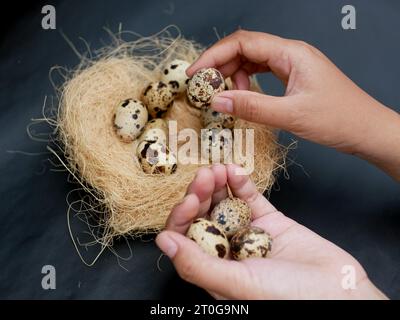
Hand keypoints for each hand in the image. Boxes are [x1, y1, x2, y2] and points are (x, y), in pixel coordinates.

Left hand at [156, 164, 386, 298]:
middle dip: (200, 193)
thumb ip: (198, 265)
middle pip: (203, 216)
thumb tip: (163, 242)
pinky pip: (250, 198)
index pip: (185, 238)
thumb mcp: (239, 284)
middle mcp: (227, 250)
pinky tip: (235, 171)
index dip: (182, 217)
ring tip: (219, 169)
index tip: (189, 200)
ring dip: (218, 184)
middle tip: (205, 176)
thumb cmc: (291, 299)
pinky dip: (241, 183)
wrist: (341, 292)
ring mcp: (248, 233)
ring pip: (224, 203)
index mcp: (214, 269)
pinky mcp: (269, 221)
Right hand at [187, 30, 399, 179]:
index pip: (243, 43)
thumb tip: (217, 100)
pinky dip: (247, 81)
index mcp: (292, 53)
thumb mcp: (291, 115)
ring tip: (222, 94)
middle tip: (203, 87)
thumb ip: (252, 106)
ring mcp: (293, 64)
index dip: (214, 56)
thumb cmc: (338, 119)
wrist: (367, 130)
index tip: (195, 74)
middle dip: (220, 64)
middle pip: (245, 47)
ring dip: (233, 73)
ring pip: (253, 59)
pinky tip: (242, 93)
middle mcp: (291, 53)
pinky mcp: (293, 77)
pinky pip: (262, 71)